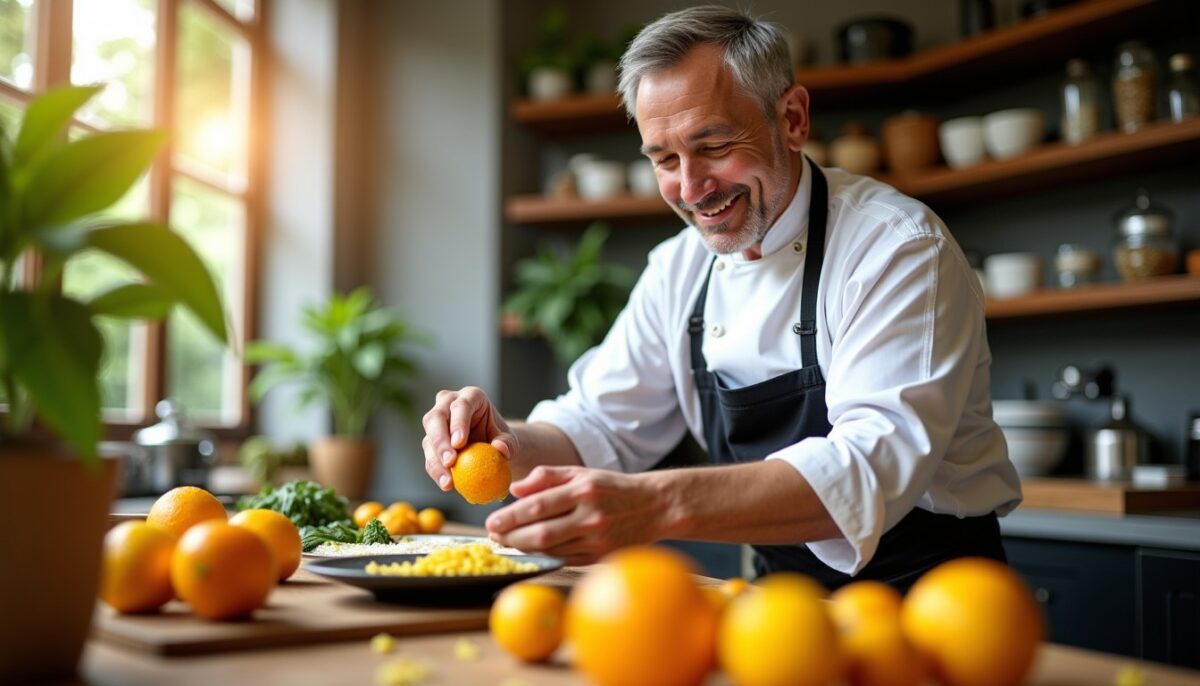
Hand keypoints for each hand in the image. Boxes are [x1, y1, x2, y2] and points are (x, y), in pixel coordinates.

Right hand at [421, 386, 517, 491]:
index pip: (461, 405)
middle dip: (440, 441)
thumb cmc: (500, 437)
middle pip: (436, 418)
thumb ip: (508, 443)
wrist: (489, 445)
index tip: (459, 443)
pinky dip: (437, 471)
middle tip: (450, 461)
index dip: (458, 423)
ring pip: (428, 438)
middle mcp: (448, 404)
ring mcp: (436, 422)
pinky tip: (446, 485)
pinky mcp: (430, 441)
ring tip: (448, 481)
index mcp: (471, 397)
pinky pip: (430, 456)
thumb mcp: (509, 439)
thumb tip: (500, 449)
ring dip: (436, 461)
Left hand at [484, 466, 667, 565]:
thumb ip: (546, 477)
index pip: (538, 506)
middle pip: (541, 533)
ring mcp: (596, 539)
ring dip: (523, 549)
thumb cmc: (611, 488)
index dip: (510, 517)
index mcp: (583, 490)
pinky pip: (564, 559)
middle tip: (492, 537)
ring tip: (506, 543)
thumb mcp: (581, 473)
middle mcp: (590, 516)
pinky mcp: (599, 556)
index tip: (491, 521)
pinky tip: (530, 551)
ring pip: (551, 549)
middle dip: (511, 537)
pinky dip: (543, 556)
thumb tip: (514, 490)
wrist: (653, 506)